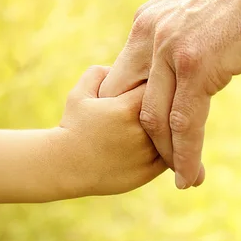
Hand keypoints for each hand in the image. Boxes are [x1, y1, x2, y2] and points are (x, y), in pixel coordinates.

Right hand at [51, 66, 166, 197]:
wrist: (65, 167)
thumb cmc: (72, 126)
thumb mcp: (80, 93)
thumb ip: (100, 73)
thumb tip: (122, 67)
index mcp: (128, 107)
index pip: (160, 86)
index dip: (161, 83)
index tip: (160, 82)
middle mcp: (142, 131)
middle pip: (171, 110)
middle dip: (172, 103)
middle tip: (172, 98)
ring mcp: (147, 154)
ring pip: (174, 135)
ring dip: (174, 127)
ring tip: (171, 119)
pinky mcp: (149, 172)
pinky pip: (171, 156)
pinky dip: (172, 148)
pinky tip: (167, 140)